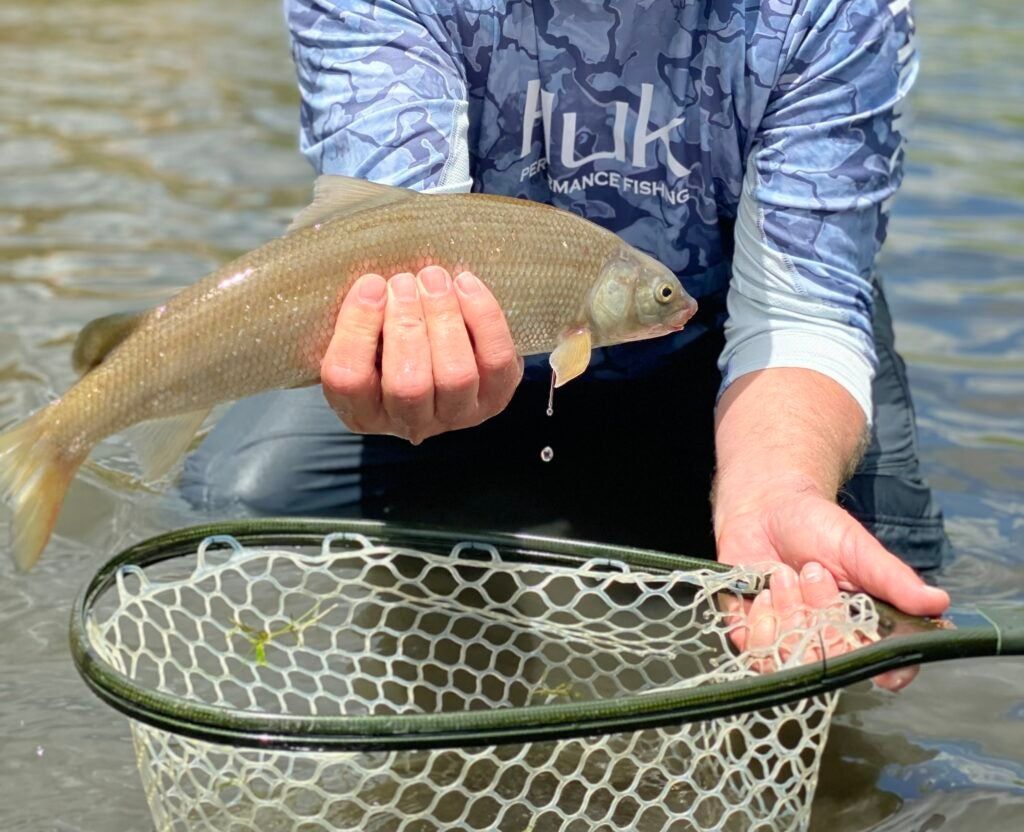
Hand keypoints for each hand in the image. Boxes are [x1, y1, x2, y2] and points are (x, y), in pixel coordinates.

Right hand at [321, 266, 522, 443]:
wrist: (442, 355)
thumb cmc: (391, 339)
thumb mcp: (366, 335)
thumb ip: (363, 319)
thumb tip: (373, 284)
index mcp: (362, 412)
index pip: (349, 381)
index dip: (358, 329)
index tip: (371, 285)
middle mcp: (409, 423)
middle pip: (408, 384)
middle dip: (406, 323)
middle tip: (404, 281)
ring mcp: (456, 415)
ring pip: (455, 376)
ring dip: (444, 318)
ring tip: (434, 279)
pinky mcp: (495, 398)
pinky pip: (495, 360)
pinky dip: (483, 318)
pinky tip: (466, 285)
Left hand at [716, 476, 950, 689]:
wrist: (764, 511)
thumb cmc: (816, 528)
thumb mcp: (857, 548)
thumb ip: (892, 578)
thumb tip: (938, 602)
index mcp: (868, 625)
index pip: (890, 663)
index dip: (892, 671)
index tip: (887, 671)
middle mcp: (832, 642)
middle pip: (836, 660)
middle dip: (823, 612)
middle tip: (814, 571)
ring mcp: (792, 645)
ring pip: (794, 658)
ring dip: (789, 612)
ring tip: (784, 574)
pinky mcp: (755, 640)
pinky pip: (757, 651)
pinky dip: (760, 620)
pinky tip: (762, 590)